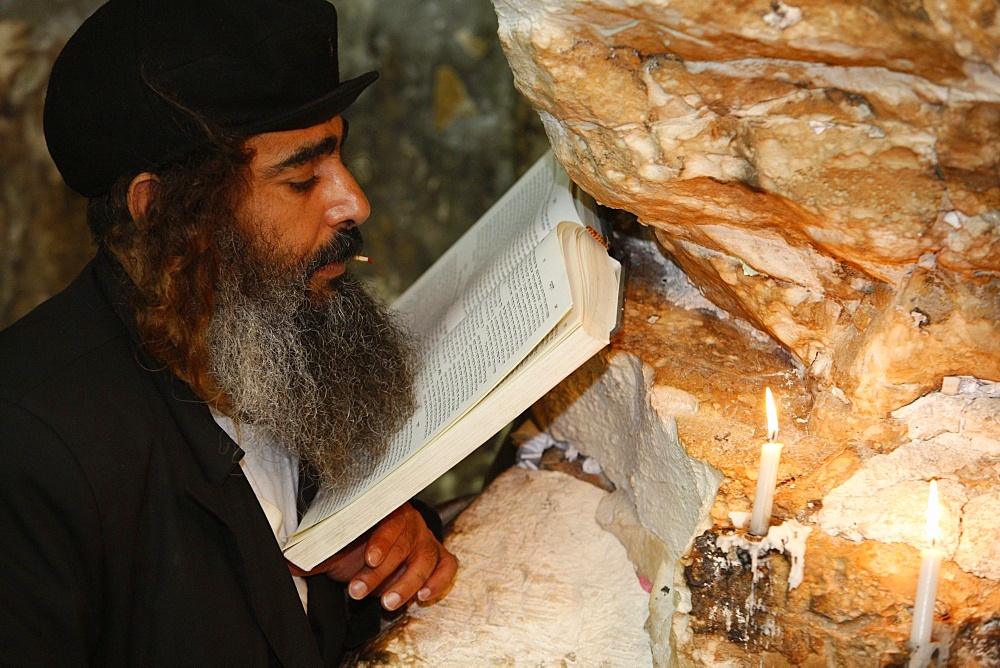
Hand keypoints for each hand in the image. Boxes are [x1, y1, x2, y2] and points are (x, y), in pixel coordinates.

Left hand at [288, 503, 457, 610]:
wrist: (384, 541)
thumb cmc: (360, 541)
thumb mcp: (338, 545)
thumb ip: (318, 553)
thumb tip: (287, 560)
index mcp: (386, 511)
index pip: (387, 523)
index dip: (380, 542)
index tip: (368, 559)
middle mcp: (410, 523)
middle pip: (402, 546)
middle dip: (380, 573)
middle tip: (358, 592)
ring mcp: (426, 540)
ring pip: (425, 559)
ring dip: (407, 583)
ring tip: (387, 603)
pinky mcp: (439, 557)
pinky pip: (447, 566)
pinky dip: (439, 580)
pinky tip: (424, 595)